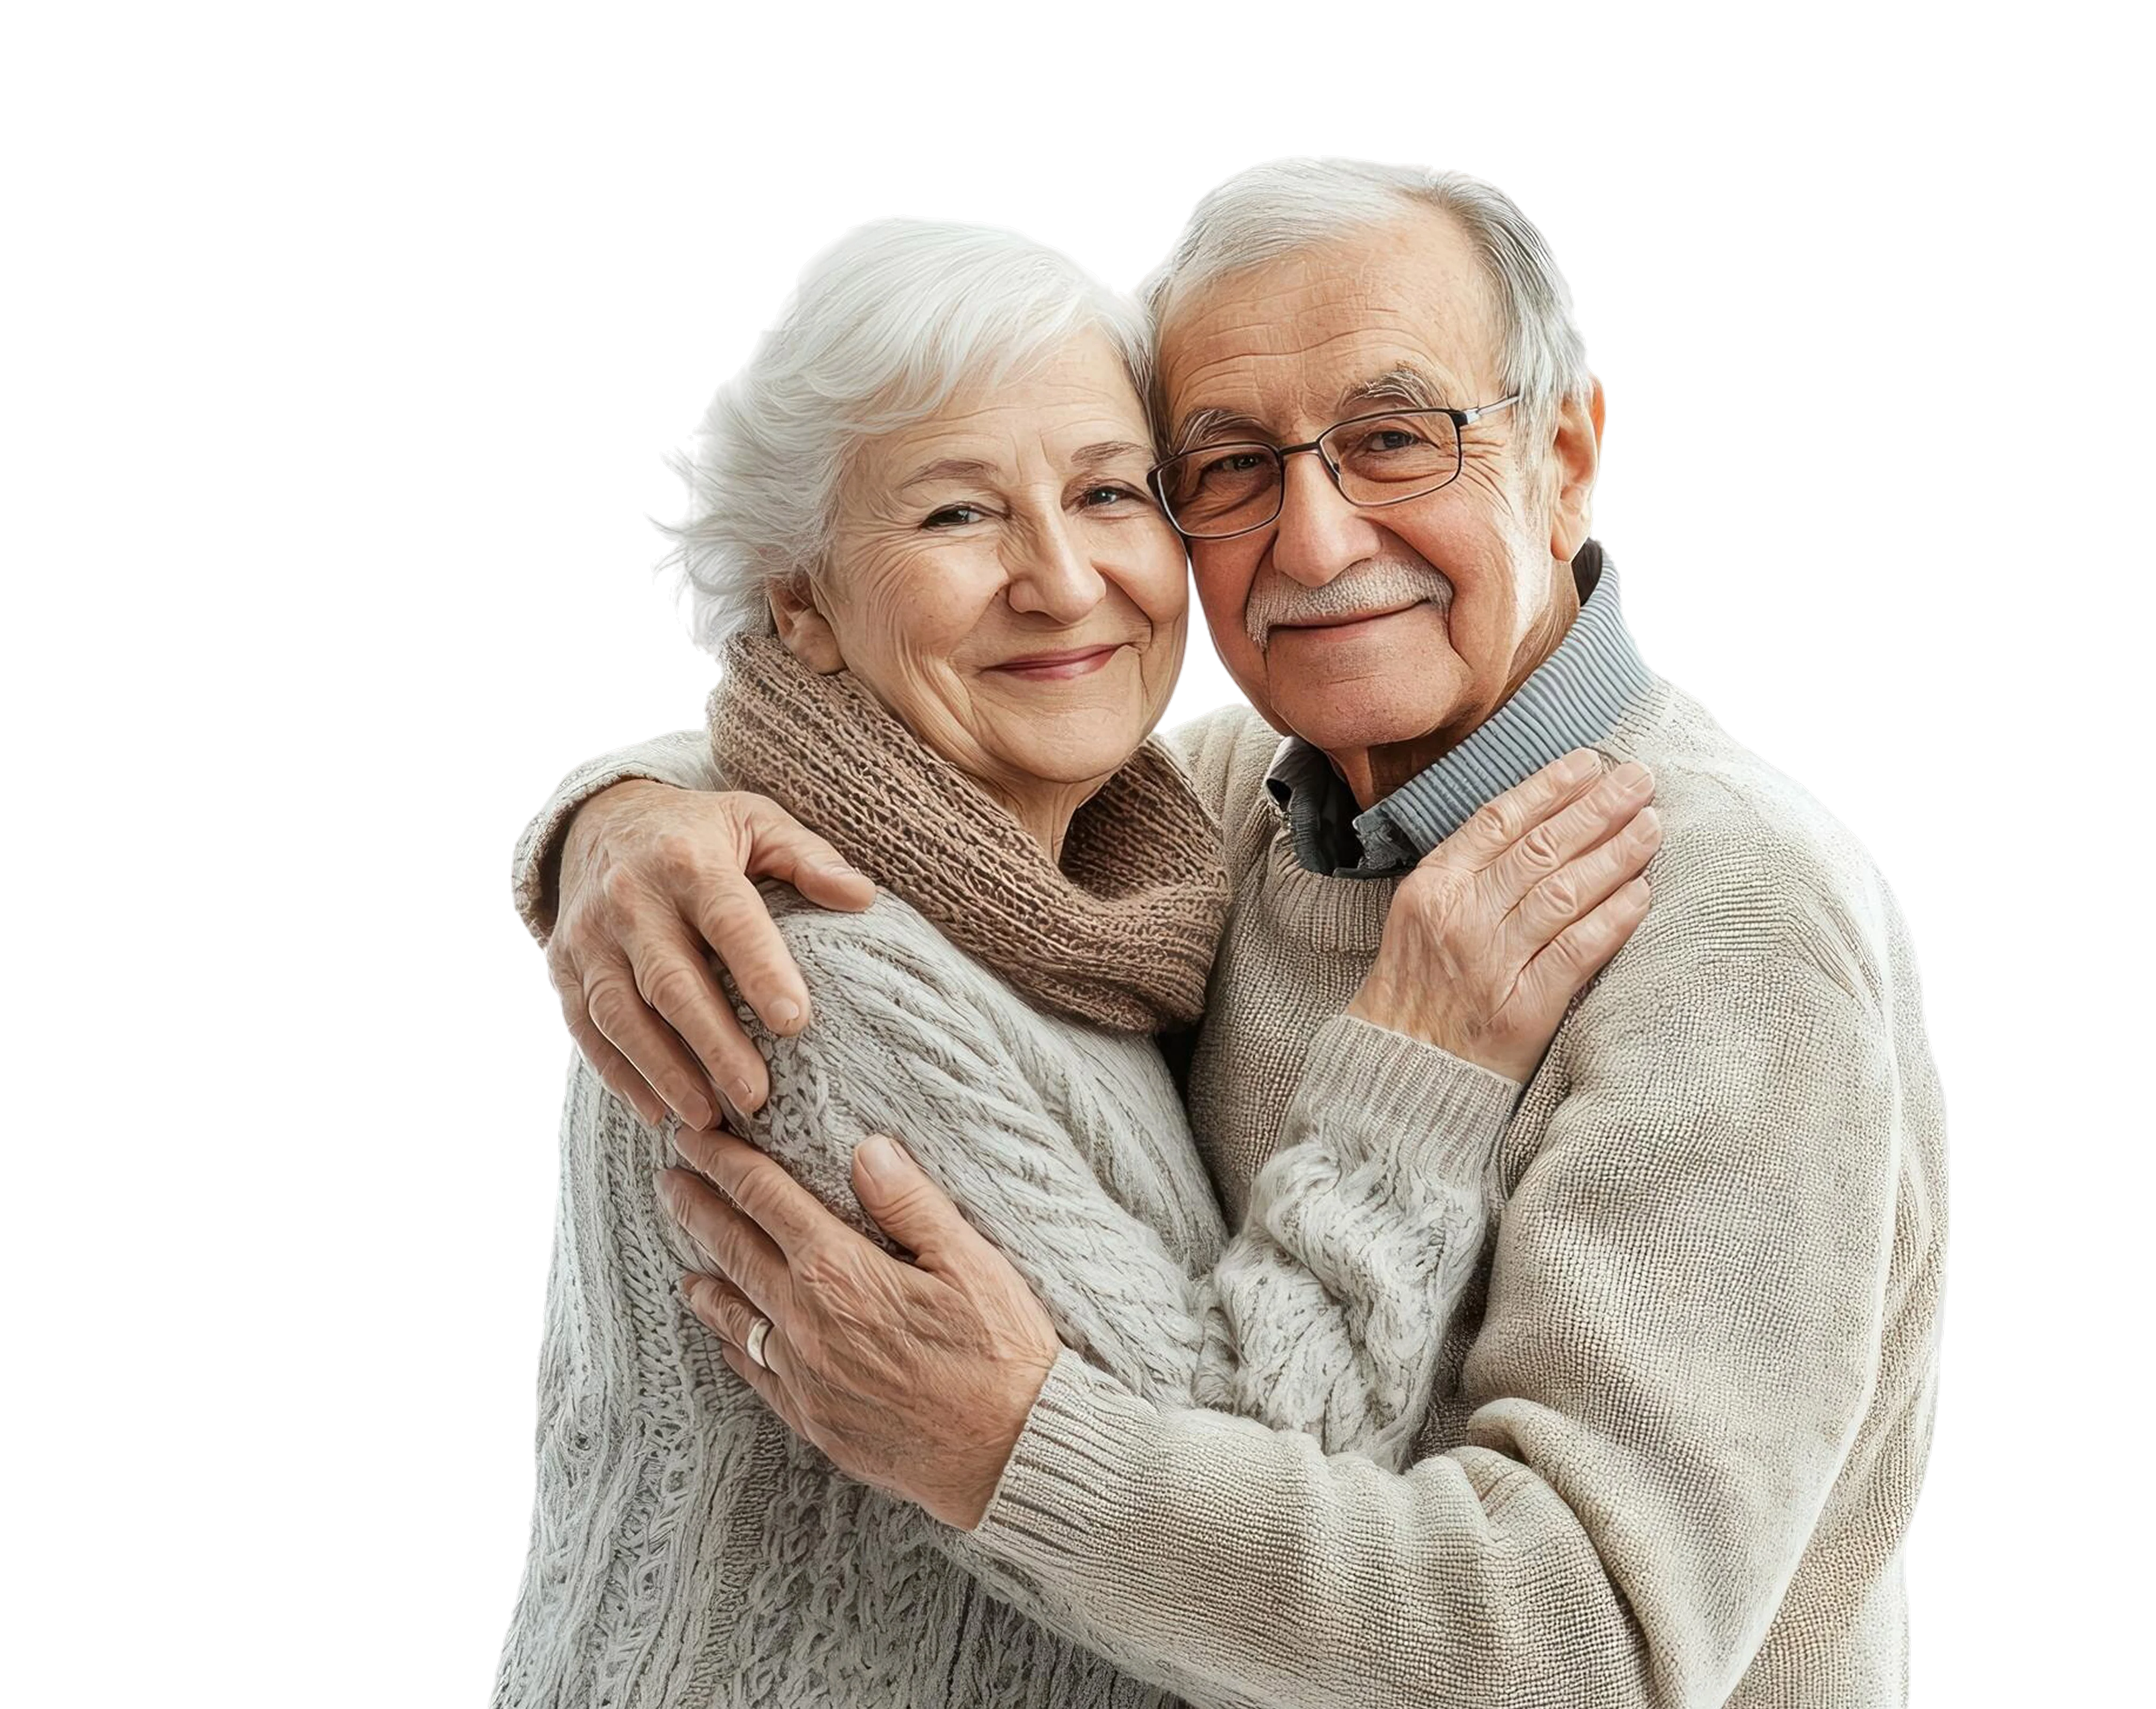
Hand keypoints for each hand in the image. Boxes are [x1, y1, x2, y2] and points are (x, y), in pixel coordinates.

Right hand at [547, 781, 877, 1127]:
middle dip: (713, 1044)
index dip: (761, 971)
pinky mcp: (564, 967)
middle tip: (756, 1097)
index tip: (796, 1023)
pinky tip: (659, 1111)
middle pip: (671, 981)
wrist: (599, 818)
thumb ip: (808, 858)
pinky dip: (620, 1074)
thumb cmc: (697, 831)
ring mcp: (590, 937)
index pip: (729, 920)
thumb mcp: (756, 822)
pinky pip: (586, 1029)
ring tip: (709, 1119)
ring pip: (621, 1014)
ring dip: (664, 1072)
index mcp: (689, 861)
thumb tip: (862, 896)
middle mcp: (631, 899)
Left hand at [656, 1124, 1059, 1532]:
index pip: (767, 1201)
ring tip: (685, 1266)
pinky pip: (759, 1377)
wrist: (1008, 1454)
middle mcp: (808, 1323)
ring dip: (707, 1283)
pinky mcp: (817, 1421)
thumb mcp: (970, 1261)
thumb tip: (866, 1149)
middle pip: (738, 1252)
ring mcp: (806, 1377)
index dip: (727, 1164)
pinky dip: (736, 1350)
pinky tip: (728, 1341)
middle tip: (668, 1182)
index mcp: (842, 1272)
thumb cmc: (1001, 1353)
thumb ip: (911, 1203)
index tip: (695, 1139)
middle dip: (699, 1211)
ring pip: (738, 1319)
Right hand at [1347, 747, 1660, 1082]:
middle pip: (1539, 850)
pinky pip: (1576, 953)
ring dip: (1615, 855)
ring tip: (1651, 826)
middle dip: (1596, 809)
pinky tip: (1642, 894)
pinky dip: (1612, 921)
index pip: (1498, 821)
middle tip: (1639, 780)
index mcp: (1433, 888)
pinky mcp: (1523, 1009)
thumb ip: (1468, 872)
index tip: (1588, 763)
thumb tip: (1538, 822)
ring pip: (1563, 894)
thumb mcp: (1422, 914)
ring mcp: (1492, 964)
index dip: (1548, 787)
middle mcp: (1461, 919)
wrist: (1402, 1070)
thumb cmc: (1418, 986)